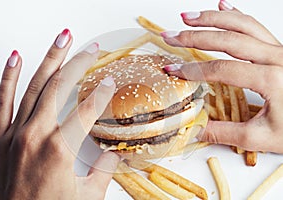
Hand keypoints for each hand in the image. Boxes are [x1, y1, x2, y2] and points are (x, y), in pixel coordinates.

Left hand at [0, 29, 119, 199]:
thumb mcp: (87, 197)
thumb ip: (104, 171)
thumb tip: (114, 155)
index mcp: (60, 150)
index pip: (88, 110)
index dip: (102, 93)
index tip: (110, 82)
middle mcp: (35, 136)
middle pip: (60, 87)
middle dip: (79, 63)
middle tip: (91, 49)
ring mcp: (14, 134)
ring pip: (34, 86)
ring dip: (50, 59)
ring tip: (62, 39)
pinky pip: (3, 100)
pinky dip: (9, 76)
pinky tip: (17, 59)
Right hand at [161, 1, 282, 152]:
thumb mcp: (263, 137)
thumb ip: (226, 133)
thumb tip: (196, 130)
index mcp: (271, 78)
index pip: (221, 69)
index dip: (193, 70)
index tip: (173, 71)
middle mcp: (277, 57)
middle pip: (228, 38)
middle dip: (194, 36)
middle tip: (171, 35)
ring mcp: (280, 50)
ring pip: (242, 24)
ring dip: (213, 18)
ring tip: (188, 17)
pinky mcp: (280, 49)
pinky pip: (256, 26)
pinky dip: (237, 14)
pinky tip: (223, 6)